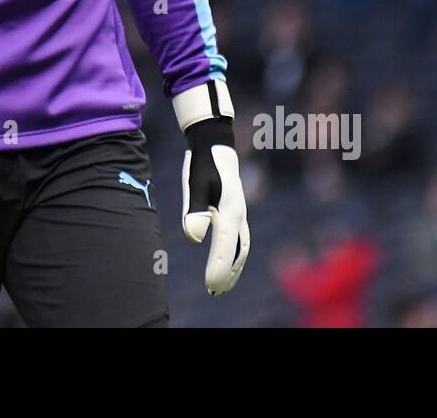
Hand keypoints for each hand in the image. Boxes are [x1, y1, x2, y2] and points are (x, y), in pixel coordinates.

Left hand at [175, 82, 250, 294]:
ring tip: (221, 285)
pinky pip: (240, 240)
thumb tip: (194, 239)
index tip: (209, 285)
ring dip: (233, 268)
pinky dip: (235, 256)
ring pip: (241, 248)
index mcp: (231, 210)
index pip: (225, 247)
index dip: (219, 268)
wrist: (214, 144)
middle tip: (214, 292)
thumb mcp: (194, 183)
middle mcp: (239, 215)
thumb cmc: (202, 163)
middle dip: (227, 274)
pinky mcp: (236, 212)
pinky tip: (227, 262)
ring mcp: (240, 214)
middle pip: (238, 252)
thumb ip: (194, 210)